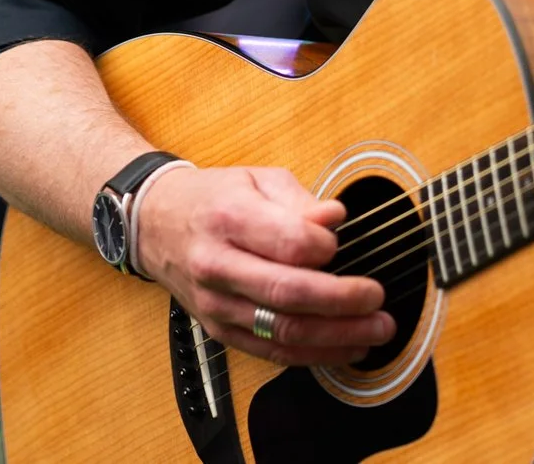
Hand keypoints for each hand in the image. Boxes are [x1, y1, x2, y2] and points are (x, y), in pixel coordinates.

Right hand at [132, 165, 392, 367]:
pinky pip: (270, 351)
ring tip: (374, 331)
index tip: (340, 246)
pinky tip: (344, 348)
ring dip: (336, 337)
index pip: (289, 242)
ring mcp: (216, 304)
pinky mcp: (219, 330)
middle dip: (343, 302)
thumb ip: (300, 201)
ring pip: (282, 331)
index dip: (326, 248)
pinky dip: (312, 355)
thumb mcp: (256, 179)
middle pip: (288, 294)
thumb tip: (335, 219)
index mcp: (228, 218)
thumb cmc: (213, 199)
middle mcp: (217, 264)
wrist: (155, 224)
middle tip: (378, 301)